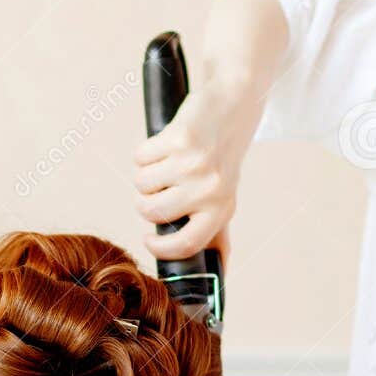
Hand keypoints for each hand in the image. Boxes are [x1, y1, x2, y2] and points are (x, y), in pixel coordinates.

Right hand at [132, 74, 258, 262]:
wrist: (234, 102)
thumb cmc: (223, 155)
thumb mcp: (224, 194)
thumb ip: (215, 231)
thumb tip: (216, 274)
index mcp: (222, 208)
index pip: (186, 244)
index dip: (160, 248)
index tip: (148, 240)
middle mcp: (210, 189)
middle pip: (152, 212)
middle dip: (145, 201)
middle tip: (158, 186)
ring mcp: (194, 164)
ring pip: (141, 184)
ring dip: (145, 173)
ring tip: (165, 161)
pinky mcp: (180, 139)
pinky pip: (141, 157)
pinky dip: (145, 151)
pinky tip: (165, 144)